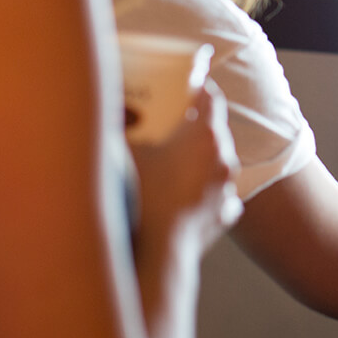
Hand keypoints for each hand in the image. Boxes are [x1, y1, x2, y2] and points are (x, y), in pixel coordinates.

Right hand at [128, 81, 241, 251]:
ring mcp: (228, 187)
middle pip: (215, 130)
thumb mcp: (124, 154)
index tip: (186, 85)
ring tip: (174, 162)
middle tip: (172, 123)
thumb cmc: (140, 198)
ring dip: (200, 159)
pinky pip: (218, 194)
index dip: (198, 87)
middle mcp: (224, 157)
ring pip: (218, 162)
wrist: (158, 252)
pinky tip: (184, 194)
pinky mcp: (226, 213)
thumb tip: (109, 111)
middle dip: (195, 125)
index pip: (210, 97)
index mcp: (205, 135)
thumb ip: (118, 128)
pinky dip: (204, 190)